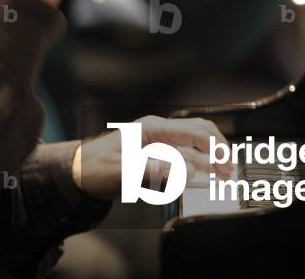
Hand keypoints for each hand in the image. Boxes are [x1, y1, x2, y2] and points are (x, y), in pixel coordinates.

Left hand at [71, 115, 233, 199]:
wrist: (75, 173)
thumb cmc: (93, 167)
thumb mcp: (123, 170)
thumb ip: (155, 170)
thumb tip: (187, 172)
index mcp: (152, 128)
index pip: (193, 131)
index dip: (214, 146)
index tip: (225, 163)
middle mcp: (157, 132)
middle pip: (198, 134)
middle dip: (217, 149)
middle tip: (229, 170)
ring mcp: (156, 144)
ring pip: (193, 147)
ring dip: (209, 159)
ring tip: (223, 174)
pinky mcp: (154, 157)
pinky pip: (182, 159)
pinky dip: (196, 167)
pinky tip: (204, 177)